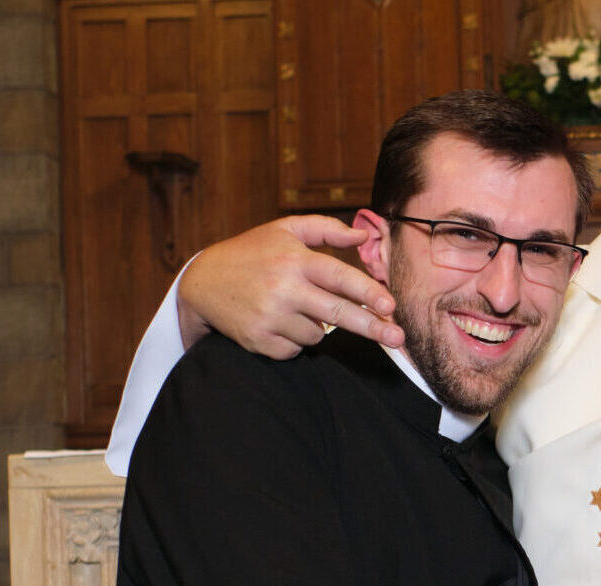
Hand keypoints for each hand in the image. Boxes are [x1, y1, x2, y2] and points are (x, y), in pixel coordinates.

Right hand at [177, 215, 402, 357]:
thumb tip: (363, 236)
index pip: (339, 277)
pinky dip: (294, 340)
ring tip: (294, 307)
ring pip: (317, 334)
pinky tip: (278, 322)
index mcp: (295, 260)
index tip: (390, 305)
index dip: (367, 292)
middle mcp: (284, 289)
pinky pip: (294, 349)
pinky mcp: (258, 340)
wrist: (202, 282)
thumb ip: (326, 229)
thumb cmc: (252, 252)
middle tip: (398, 338)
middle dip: (372, 327)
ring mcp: (269, 317)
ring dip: (316, 326)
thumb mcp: (285, 229)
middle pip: (338, 314)